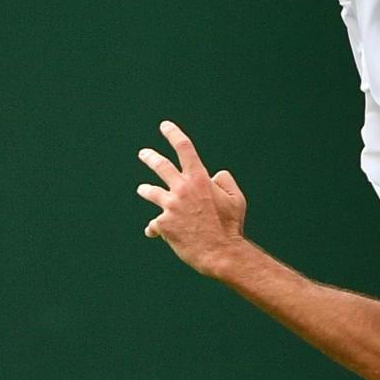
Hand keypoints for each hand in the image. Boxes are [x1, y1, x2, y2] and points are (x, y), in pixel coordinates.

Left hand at [137, 120, 248, 278]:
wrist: (220, 253)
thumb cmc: (230, 226)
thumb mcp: (236, 199)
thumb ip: (225, 182)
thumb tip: (214, 175)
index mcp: (199, 179)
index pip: (184, 148)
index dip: (173, 134)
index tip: (165, 126)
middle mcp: (181, 189)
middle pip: (161, 165)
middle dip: (150, 157)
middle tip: (144, 153)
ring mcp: (170, 206)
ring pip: (151, 192)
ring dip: (146, 189)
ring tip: (142, 189)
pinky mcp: (163, 224)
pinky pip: (155, 224)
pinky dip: (155, 228)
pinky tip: (153, 233)